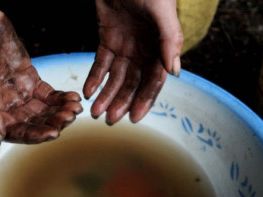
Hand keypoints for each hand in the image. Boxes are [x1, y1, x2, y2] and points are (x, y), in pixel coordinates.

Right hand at [0, 1, 81, 144]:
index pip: (14, 132)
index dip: (34, 135)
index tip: (53, 133)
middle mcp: (3, 105)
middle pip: (32, 123)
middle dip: (52, 123)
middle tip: (68, 118)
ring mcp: (17, 92)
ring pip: (42, 110)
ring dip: (59, 111)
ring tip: (74, 108)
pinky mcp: (28, 78)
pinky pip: (47, 94)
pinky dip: (60, 98)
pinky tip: (72, 98)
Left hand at [83, 0, 182, 124]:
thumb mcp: (161, 11)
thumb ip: (170, 40)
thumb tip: (174, 72)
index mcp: (160, 47)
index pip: (153, 80)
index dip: (144, 99)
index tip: (134, 118)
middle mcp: (143, 50)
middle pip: (132, 83)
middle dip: (121, 101)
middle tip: (109, 119)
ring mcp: (125, 46)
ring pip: (115, 77)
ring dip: (106, 94)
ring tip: (96, 111)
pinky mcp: (108, 39)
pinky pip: (101, 62)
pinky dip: (95, 77)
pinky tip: (88, 91)